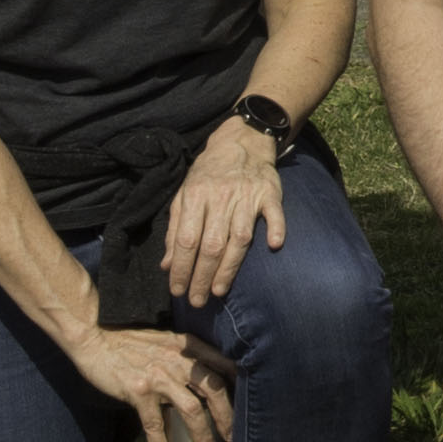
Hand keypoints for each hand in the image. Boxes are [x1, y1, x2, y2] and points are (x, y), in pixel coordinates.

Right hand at [59, 320, 233, 441]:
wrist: (96, 339)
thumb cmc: (129, 342)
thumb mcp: (165, 340)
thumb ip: (185, 354)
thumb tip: (203, 375)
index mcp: (186, 346)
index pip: (222, 364)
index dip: (239, 383)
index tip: (249, 402)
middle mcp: (177, 360)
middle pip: (214, 389)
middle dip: (227, 415)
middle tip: (233, 436)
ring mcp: (159, 376)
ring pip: (192, 409)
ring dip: (203, 434)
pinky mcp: (139, 391)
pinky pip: (154, 424)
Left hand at [160, 118, 290, 307]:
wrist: (241, 140)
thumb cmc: (209, 173)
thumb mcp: (184, 195)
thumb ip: (175, 230)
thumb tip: (167, 265)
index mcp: (196, 197)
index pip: (186, 240)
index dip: (181, 268)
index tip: (178, 291)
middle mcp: (221, 197)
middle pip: (211, 244)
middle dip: (202, 276)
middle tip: (197, 301)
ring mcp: (247, 196)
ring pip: (239, 237)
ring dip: (229, 267)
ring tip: (218, 291)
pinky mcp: (270, 193)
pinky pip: (274, 213)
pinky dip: (275, 228)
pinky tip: (273, 246)